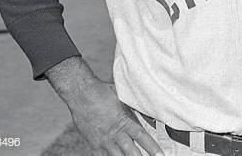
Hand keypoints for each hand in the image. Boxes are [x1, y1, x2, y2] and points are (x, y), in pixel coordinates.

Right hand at [46, 57, 162, 155]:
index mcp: (123, 121)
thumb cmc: (103, 93)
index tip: (160, 155)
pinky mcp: (94, 146)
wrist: (81, 94)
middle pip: (130, 152)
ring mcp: (103, 142)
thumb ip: (136, 110)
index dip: (151, 147)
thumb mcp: (123, 98)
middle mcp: (113, 134)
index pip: (141, 136)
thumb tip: (152, 118)